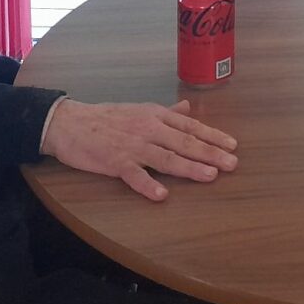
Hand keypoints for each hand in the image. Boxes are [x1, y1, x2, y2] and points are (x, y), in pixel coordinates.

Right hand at [41, 99, 238, 200]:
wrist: (70, 123)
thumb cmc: (107, 117)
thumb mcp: (140, 110)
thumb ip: (166, 112)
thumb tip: (187, 108)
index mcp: (155, 116)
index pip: (190, 126)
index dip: (213, 136)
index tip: (233, 145)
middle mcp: (149, 129)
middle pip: (184, 142)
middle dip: (210, 153)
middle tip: (232, 164)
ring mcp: (132, 146)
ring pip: (166, 157)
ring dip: (189, 167)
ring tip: (210, 176)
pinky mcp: (114, 162)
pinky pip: (134, 175)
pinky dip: (147, 185)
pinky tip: (162, 195)